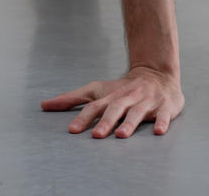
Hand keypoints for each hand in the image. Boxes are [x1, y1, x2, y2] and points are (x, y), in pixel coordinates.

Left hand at [41, 66, 184, 138]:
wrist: (156, 73)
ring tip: (122, 136)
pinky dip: (162, 122)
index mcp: (111, 96)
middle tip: (97, 136)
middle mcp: (127, 98)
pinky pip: (164, 115)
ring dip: (130, 123)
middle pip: (115, 109)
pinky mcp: (165, 106)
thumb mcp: (97, 90)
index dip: (83, 117)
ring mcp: (146, 101)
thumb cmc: (122, 88)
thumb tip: (44, 105)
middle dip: (106, 122)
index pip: (95, 106)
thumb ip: (72, 99)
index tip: (72, 131)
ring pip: (137, 112)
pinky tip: (158, 132)